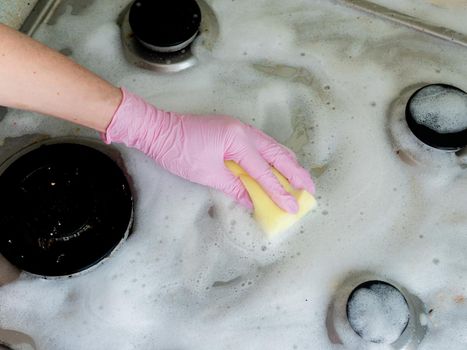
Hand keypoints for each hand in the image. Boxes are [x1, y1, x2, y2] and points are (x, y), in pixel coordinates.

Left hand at [102, 89, 314, 212]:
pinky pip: (260, 144)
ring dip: (286, 163)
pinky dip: (272, 157)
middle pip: (277, 153)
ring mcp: (239, 128)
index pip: (264, 171)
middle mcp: (244, 131)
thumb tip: (252, 201)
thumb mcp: (207, 174)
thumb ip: (234, 187)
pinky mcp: (233, 130)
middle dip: (295, 172)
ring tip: (299, 178)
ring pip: (271, 146)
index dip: (279, 192)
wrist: (157, 129)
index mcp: (238, 141)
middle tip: (310, 189)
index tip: (293, 207)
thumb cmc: (179, 151)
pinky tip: (277, 165)